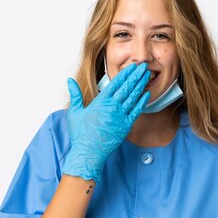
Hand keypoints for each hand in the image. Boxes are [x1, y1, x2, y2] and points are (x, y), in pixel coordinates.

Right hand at [63, 63, 150, 181]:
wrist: (88, 152)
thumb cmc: (80, 134)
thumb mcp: (74, 112)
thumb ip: (75, 94)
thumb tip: (70, 80)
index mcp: (100, 102)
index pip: (116, 83)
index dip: (125, 74)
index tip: (132, 67)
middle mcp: (112, 107)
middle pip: (127, 87)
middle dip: (136, 75)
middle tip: (144, 66)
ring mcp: (120, 116)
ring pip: (133, 97)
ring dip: (140, 85)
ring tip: (147, 76)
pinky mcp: (125, 126)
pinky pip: (136, 111)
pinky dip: (141, 102)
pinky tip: (146, 94)